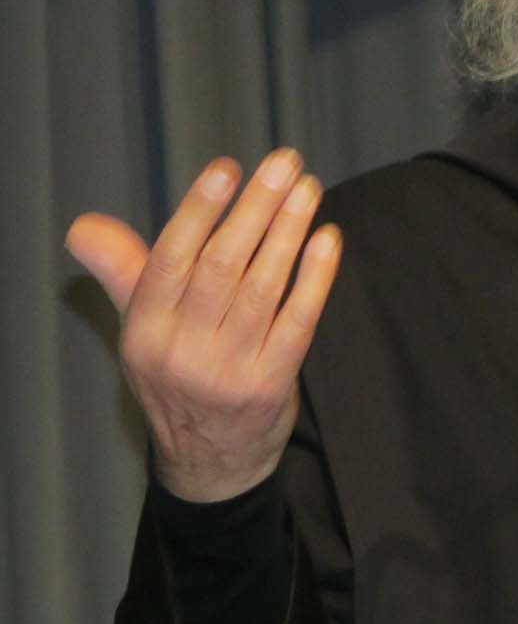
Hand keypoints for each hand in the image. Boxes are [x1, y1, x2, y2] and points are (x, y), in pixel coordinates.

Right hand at [67, 150, 341, 502]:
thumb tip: (84, 227)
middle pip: (222, 267)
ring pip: (262, 289)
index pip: (169, 260)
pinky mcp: (269, 387)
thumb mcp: (142, 330)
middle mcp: (180, 352)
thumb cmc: (179, 373)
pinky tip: (327, 239)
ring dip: (289, 232)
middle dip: (256, 208)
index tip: (226, 168)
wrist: (210, 461)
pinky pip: (297, 322)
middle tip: (285, 162)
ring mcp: (227, 372)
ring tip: (308, 189)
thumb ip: (124, 271)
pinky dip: (315, 278)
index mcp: (143, 331)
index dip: (198, 211)